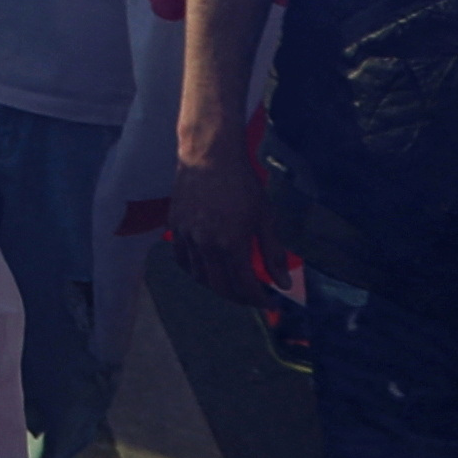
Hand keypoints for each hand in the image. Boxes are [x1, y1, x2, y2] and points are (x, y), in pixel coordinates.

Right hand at [166, 144, 269, 300]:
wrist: (208, 156)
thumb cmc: (242, 184)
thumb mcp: (265, 218)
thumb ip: (273, 253)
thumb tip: (283, 283)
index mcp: (231, 245)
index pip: (245, 286)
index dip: (260, 299)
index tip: (270, 302)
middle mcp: (206, 247)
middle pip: (221, 287)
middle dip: (240, 298)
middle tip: (253, 296)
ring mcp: (187, 238)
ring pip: (199, 277)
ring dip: (218, 286)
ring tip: (232, 282)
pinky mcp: (174, 227)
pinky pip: (182, 260)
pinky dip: (194, 270)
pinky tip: (205, 268)